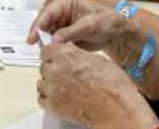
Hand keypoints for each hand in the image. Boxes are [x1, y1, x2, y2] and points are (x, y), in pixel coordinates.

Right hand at [27, 0, 129, 50]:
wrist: (120, 29)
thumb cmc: (110, 18)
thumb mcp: (89, 25)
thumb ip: (70, 33)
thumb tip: (54, 40)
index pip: (47, 11)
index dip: (37, 25)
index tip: (32, 38)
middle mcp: (62, 7)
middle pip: (43, 19)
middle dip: (40, 32)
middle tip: (40, 45)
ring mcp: (63, 18)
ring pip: (47, 29)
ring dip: (47, 38)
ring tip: (51, 48)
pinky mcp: (65, 29)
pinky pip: (54, 37)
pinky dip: (54, 43)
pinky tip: (58, 48)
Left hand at [38, 43, 157, 128]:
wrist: (116, 109)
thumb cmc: (112, 86)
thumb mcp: (97, 60)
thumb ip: (77, 54)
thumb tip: (70, 51)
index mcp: (65, 54)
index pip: (46, 50)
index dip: (53, 55)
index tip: (57, 59)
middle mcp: (55, 69)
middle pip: (44, 66)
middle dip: (53, 70)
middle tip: (67, 76)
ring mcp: (51, 88)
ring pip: (42, 83)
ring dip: (51, 85)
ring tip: (68, 89)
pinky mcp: (51, 105)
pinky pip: (42, 99)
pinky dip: (50, 99)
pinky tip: (63, 98)